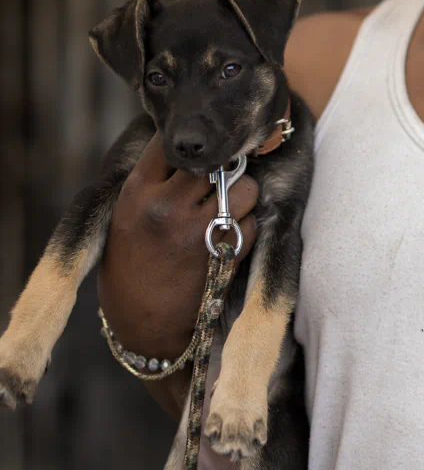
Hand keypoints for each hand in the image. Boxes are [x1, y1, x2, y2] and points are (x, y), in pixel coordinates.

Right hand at [97, 133, 256, 418]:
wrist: (144, 324)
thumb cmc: (131, 266)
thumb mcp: (124, 218)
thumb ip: (151, 184)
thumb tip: (189, 149)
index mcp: (137, 194)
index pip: (168, 145)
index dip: (186, 146)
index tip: (193, 151)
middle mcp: (168, 207)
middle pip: (215, 162)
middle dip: (221, 169)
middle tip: (219, 179)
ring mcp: (199, 231)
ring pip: (245, 189)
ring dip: (243, 195)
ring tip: (228, 207)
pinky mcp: (225, 254)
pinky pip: (254, 223)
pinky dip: (248, 225)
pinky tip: (230, 234)